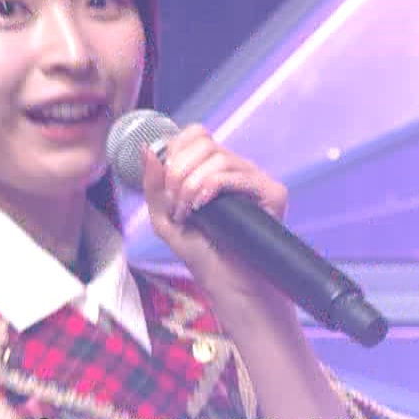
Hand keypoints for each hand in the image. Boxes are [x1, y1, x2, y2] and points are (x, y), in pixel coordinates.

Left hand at [139, 124, 291, 307]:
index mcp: (214, 168)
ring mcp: (255, 179)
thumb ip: (154, 184)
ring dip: (191, 185)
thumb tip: (147, 149)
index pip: (196, 134)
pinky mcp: (272, 193)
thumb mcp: (165, 218)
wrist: (227, 284)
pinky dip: (211, 187)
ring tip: (187, 213)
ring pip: (218, 158)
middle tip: (174, 202)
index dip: (174, 150)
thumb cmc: (201, 253)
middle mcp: (236, 168)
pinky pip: (236, 175)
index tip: (165, 183)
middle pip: (204, 142)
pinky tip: (202, 206)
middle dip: (178, 170)